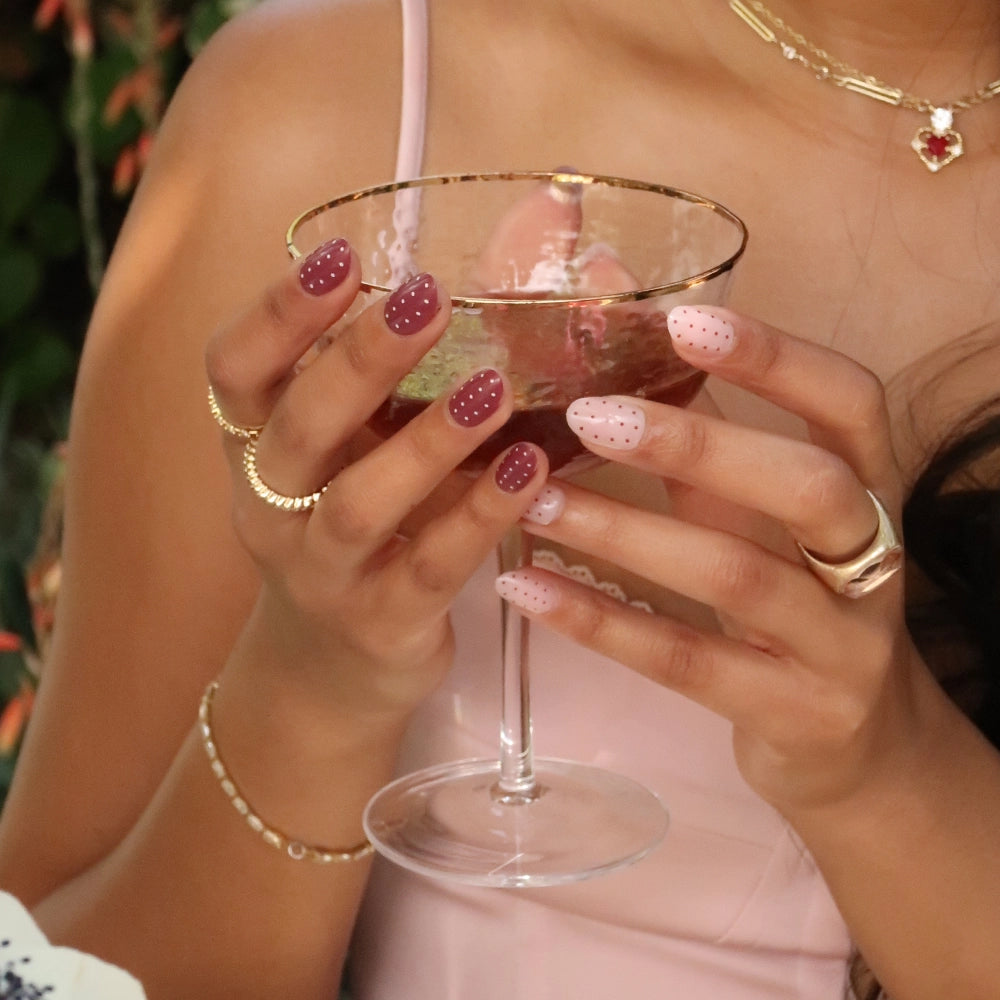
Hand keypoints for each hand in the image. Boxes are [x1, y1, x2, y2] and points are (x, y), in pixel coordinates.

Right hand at [204, 241, 548, 716]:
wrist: (329, 672)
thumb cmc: (355, 530)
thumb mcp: (351, 452)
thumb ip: (397, 371)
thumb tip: (501, 252)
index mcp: (257, 450)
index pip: (234, 371)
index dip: (275, 312)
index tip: (338, 255)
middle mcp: (272, 509)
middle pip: (299, 427)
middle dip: (361, 360)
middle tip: (427, 300)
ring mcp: (321, 574)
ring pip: (358, 505)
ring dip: (426, 443)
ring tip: (493, 390)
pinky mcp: (380, 625)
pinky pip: (429, 569)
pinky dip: (479, 518)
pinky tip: (530, 472)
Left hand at [499, 305, 924, 814]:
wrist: (854, 743)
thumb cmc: (794, 601)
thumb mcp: (765, 519)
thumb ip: (708, 439)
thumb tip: (617, 332)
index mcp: (872, 488)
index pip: (850, 403)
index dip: (777, 356)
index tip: (679, 319)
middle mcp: (874, 560)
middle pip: (806, 486)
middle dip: (696, 444)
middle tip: (587, 416)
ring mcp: (841, 646)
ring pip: (735, 576)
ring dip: (623, 531)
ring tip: (534, 499)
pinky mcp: (794, 712)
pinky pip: (687, 662)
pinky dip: (601, 622)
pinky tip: (527, 589)